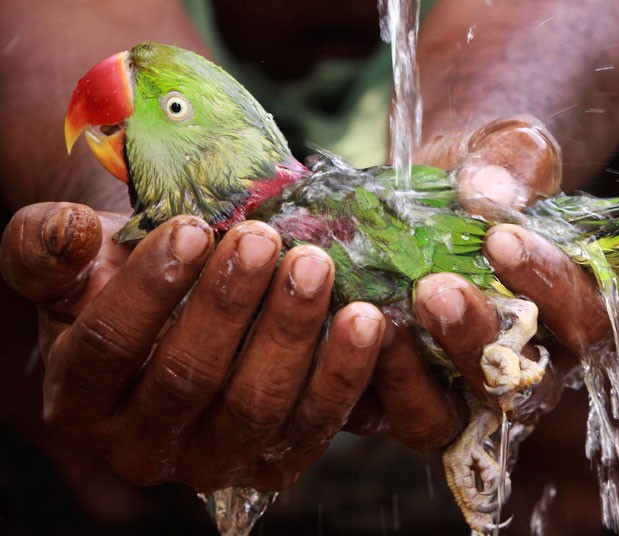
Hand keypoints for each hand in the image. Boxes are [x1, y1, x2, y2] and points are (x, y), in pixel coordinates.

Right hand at [0, 202, 383, 491]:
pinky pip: (312, 426)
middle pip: (188, 380)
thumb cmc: (126, 277)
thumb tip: (66, 233)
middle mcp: (142, 447)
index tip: (194, 227)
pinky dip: (343, 374)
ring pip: (255, 407)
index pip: (110, 349)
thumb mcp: (76, 260)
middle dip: (230, 305)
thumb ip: (49, 249)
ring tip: (314, 266)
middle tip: (265, 240)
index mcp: (81, 402)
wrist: (185, 303)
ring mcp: (213, 461)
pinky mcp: (273, 461)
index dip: (150, 289)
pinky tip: (364, 319)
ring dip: (290, 333)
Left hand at [369, 116, 608, 439]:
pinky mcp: (390, 398)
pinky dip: (355, 378)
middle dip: (473, 337)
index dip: (546, 288)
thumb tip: (485, 195)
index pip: (578, 322)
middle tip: (434, 288)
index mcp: (565, 318)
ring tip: (381, 315)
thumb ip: (512, 164)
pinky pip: (376, 411)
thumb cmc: (484, 179)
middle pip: (510, 384)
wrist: (426, 198)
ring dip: (410, 377)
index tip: (502, 238)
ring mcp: (451, 394)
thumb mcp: (508, 150)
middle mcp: (514, 371)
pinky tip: (335, 326)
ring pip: (441, 417)